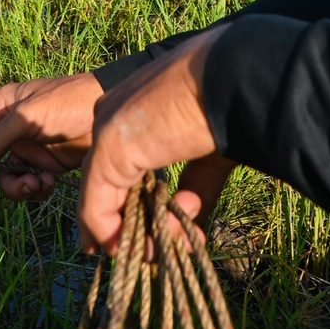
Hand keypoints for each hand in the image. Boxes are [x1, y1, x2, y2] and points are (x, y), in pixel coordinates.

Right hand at [0, 72, 103, 205]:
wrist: (111, 113)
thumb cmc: (69, 102)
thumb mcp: (28, 117)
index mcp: (1, 107)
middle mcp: (9, 130)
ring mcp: (28, 149)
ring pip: (4, 179)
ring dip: (15, 187)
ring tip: (37, 182)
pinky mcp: (47, 165)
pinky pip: (28, 186)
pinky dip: (35, 189)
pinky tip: (51, 181)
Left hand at [79, 28, 229, 252]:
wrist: (232, 77)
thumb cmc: (229, 105)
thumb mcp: (210, 153)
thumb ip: (195, 187)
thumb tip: (188, 223)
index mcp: (136, 105)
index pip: (121, 161)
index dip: (134, 200)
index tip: (156, 229)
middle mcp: (112, 113)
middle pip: (105, 180)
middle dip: (127, 221)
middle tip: (154, 251)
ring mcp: (106, 130)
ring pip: (100, 195)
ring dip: (125, 232)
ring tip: (160, 251)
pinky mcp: (107, 150)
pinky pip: (97, 203)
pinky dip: (110, 232)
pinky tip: (130, 250)